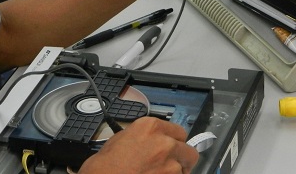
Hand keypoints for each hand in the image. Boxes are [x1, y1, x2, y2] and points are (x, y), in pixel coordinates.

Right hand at [78, 117, 198, 173]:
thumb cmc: (106, 165)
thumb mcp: (121, 139)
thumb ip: (142, 136)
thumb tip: (151, 140)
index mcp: (151, 127)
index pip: (179, 132)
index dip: (174, 141)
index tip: (171, 147)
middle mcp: (165, 143)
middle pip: (189, 151)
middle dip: (181, 158)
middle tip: (170, 164)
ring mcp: (171, 165)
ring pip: (184, 170)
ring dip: (175, 172)